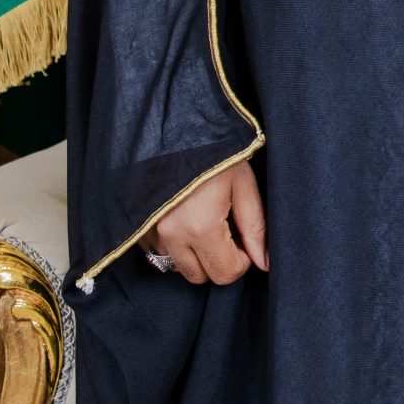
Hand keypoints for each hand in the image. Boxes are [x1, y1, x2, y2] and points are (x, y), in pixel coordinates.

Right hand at [151, 157, 267, 285]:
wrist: (175, 126)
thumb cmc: (215, 152)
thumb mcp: (243, 185)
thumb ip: (255, 228)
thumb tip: (264, 262)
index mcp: (200, 227)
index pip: (225, 273)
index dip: (242, 260)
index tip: (244, 237)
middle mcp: (171, 235)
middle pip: (200, 277)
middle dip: (219, 261)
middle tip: (227, 230)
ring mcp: (151, 232)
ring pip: (179, 268)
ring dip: (196, 255)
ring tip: (206, 222)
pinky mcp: (139, 227)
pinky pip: (160, 252)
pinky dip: (177, 245)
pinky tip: (186, 220)